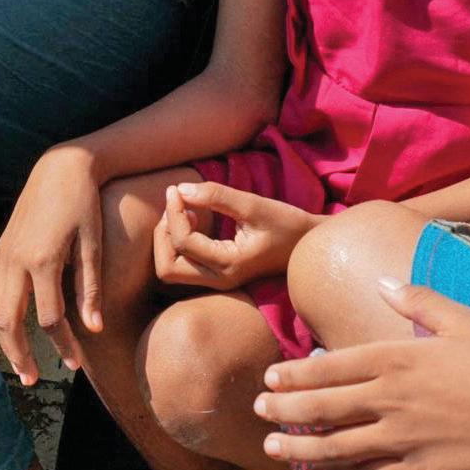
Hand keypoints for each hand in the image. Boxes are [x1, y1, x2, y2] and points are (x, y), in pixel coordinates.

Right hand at [0, 147, 104, 385]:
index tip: (74, 365)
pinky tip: (8, 327)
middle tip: (31, 380)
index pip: (50, 319)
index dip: (63, 347)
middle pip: (9, 321)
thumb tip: (94, 330)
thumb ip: (90, 288)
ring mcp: (3, 254)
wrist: (60, 166)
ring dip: (3, 339)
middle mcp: (16, 260)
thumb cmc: (84, 203)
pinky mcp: (0, 249)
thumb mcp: (93, 244)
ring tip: (18, 362)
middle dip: (18, 355)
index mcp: (43, 260)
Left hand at [152, 180, 315, 289]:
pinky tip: (195, 218)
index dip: (173, 213)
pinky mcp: (217, 274)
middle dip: (162, 234)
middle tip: (175, 204)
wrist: (307, 244)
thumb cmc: (286, 223)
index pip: (183, 243)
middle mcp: (219, 279)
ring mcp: (217, 280)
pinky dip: (178, 241)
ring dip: (168, 239)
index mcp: (229, 265)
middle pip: (167, 268)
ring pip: (171, 269)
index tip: (176, 188)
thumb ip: (217, 196)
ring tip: (184, 209)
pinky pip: (183, 263)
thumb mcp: (253, 205)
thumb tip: (180, 189)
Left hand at [251, 280, 469, 469]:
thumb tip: (384, 284)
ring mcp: (402, 439)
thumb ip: (420, 302)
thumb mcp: (466, 321)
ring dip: (300, 447)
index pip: (331, 365)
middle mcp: (391, 399)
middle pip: (324, 406)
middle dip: (285, 411)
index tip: (270, 378)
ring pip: (336, 446)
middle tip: (257, 411)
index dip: (296, 374)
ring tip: (272, 448)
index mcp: (398, 358)